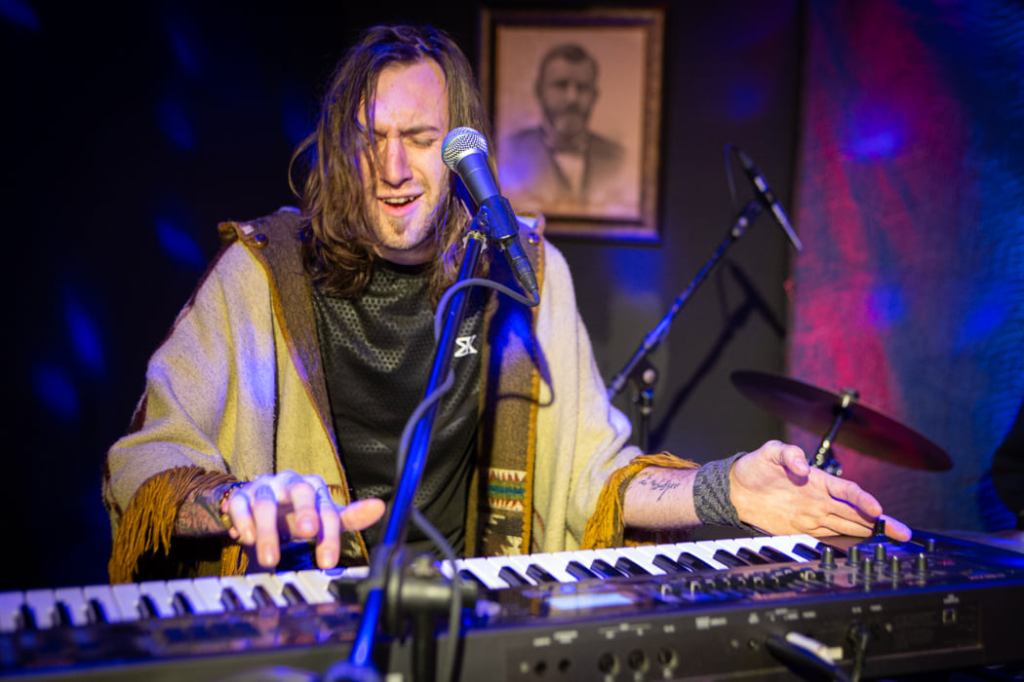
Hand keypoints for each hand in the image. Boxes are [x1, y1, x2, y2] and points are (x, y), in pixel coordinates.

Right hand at [225, 471, 384, 568]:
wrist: (260, 506)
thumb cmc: (296, 513)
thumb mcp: (323, 517)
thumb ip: (349, 517)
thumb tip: (380, 508)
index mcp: (315, 488)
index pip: (327, 509)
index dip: (329, 535)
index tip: (328, 561)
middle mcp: (292, 483)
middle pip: (301, 491)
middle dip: (305, 512)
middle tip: (307, 533)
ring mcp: (266, 488)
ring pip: (266, 503)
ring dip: (268, 530)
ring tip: (270, 559)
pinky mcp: (241, 496)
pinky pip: (239, 504)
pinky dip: (242, 521)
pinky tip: (246, 539)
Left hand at [729, 441, 910, 540]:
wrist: (737, 488)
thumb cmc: (757, 466)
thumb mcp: (771, 451)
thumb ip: (789, 455)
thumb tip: (802, 466)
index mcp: (819, 480)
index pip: (848, 491)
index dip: (863, 500)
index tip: (877, 510)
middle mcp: (821, 499)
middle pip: (856, 512)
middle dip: (880, 522)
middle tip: (903, 533)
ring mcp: (813, 515)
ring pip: (847, 526)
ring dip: (867, 534)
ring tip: (891, 542)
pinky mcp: (801, 529)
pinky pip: (827, 537)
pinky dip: (843, 543)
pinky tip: (858, 550)